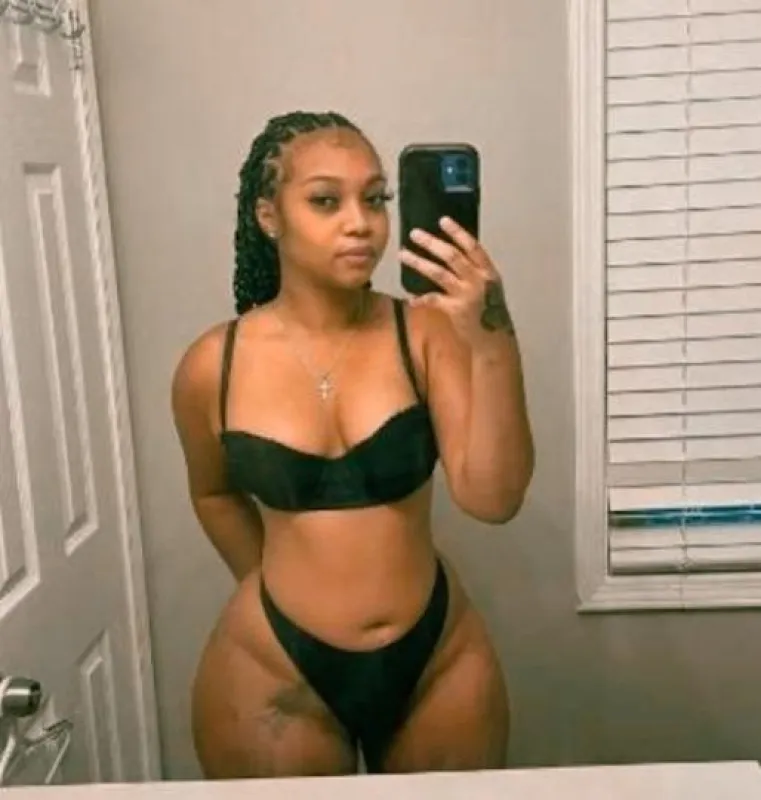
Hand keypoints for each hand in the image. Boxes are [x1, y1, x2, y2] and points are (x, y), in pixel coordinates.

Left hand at [400, 217, 513, 341]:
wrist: (493, 338)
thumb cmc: (488, 311)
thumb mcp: (488, 287)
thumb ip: (474, 271)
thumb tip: (451, 253)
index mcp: (488, 272)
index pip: (472, 246)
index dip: (457, 232)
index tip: (442, 220)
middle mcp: (478, 280)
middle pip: (452, 256)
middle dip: (431, 243)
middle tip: (414, 234)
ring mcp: (467, 294)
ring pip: (439, 273)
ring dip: (419, 262)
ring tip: (403, 254)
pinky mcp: (456, 310)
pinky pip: (434, 299)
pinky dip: (421, 299)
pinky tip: (411, 298)